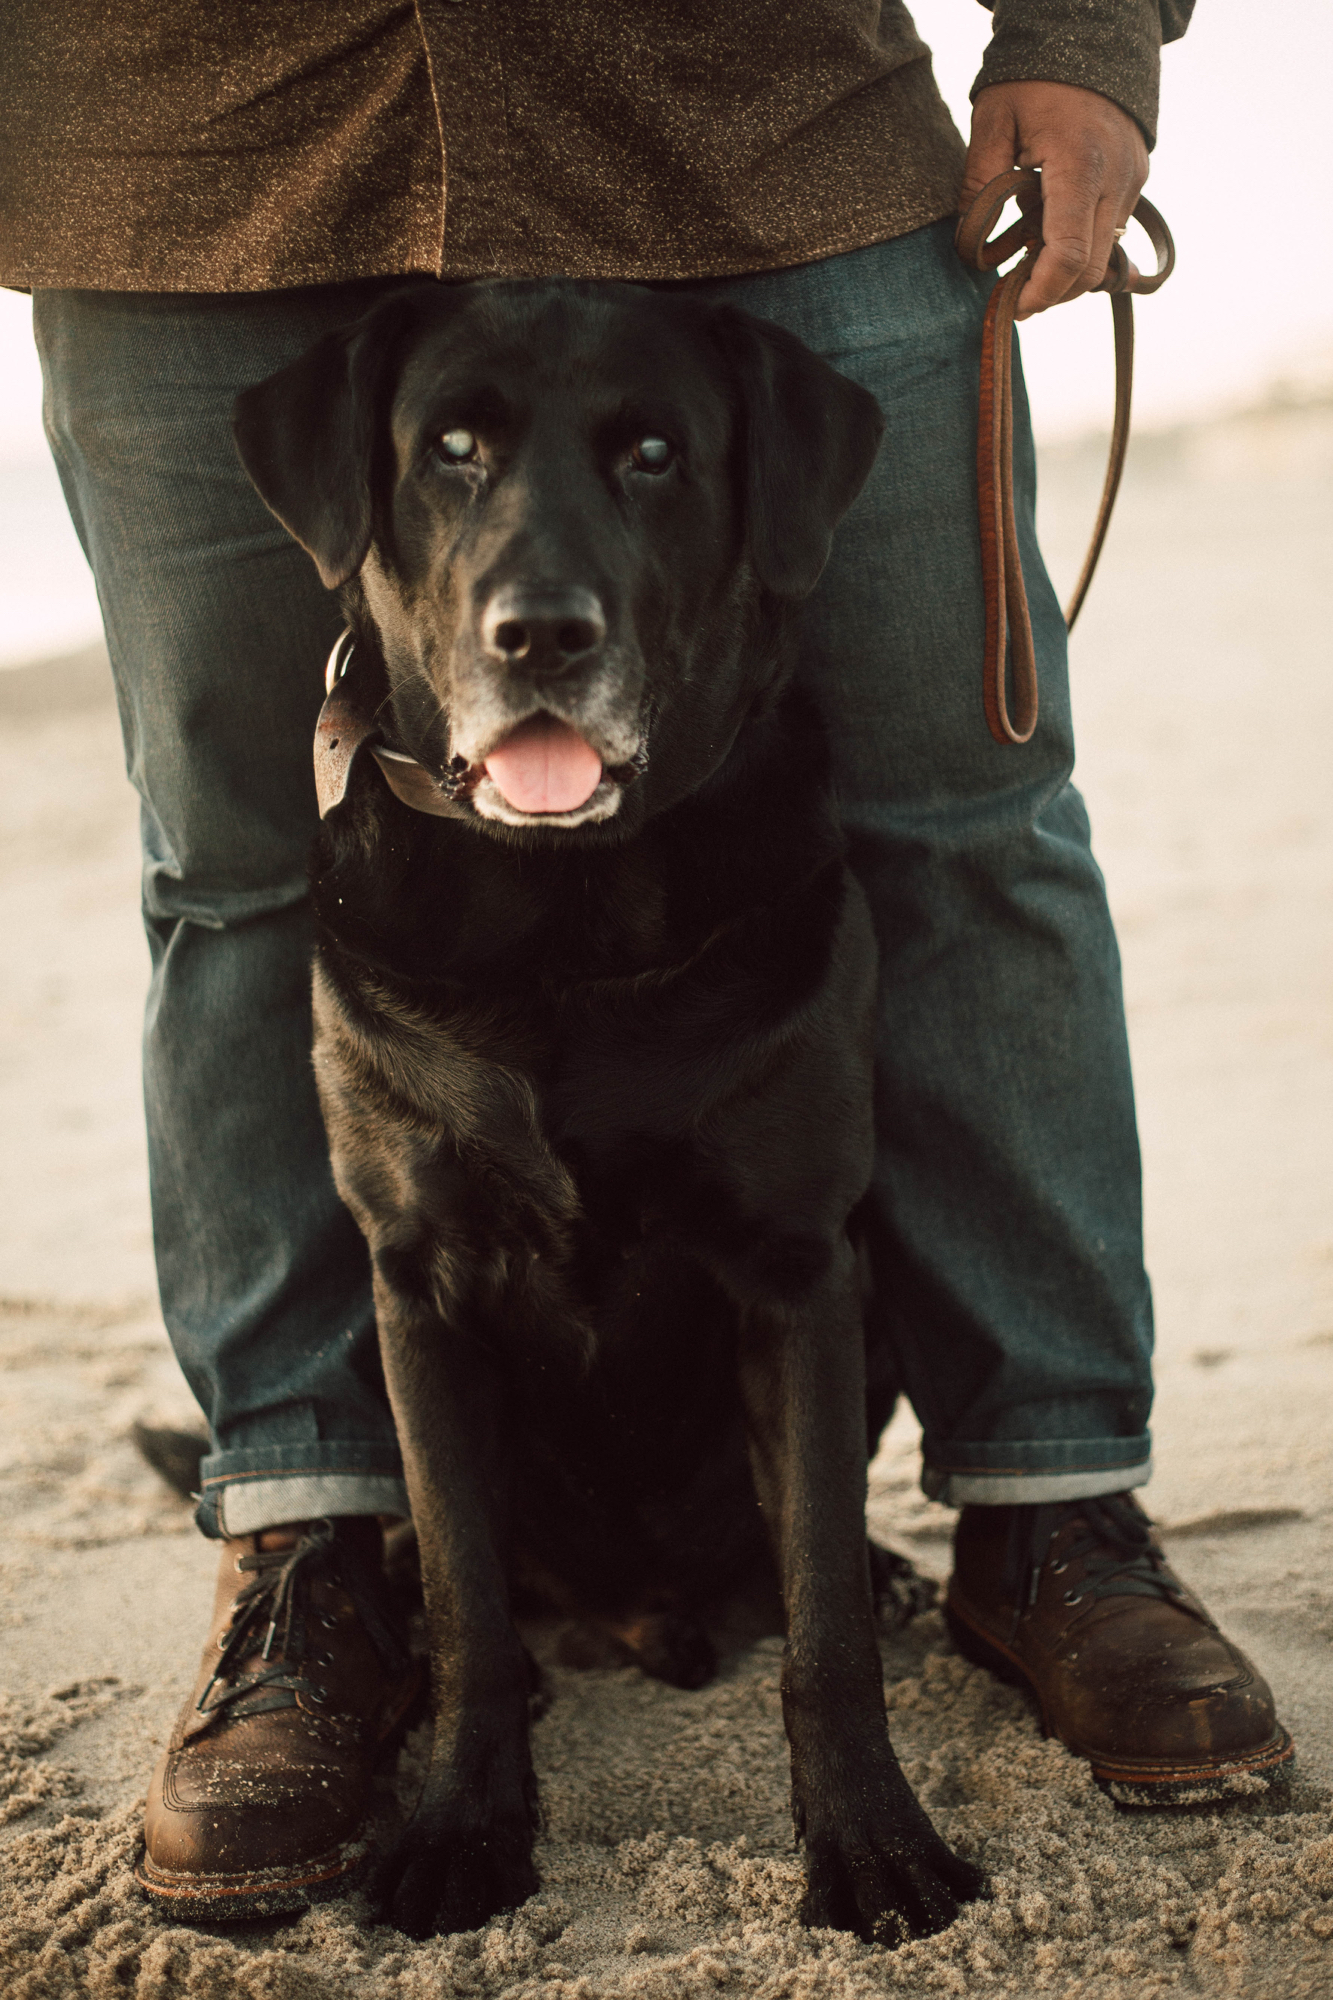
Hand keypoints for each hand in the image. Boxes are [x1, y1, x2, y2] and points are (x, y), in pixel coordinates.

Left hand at [962, 82, 1148, 318]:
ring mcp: (1132, 181)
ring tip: (1026, 258)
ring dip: (1065, 271)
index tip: (1015, 306)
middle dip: (1052, 292)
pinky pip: (1110, 231)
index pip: (1070, 254)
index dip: (1042, 292)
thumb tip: (969, 240)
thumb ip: (979, 180)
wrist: (1093, 34)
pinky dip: (1080, 245)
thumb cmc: (1037, 76)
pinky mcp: (1135, 180)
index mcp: (1081, 165)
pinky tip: (1048, 233)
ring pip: (1104, 255)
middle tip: (1014, 292)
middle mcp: (1116, 179)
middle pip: (1091, 270)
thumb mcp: (993, 118)